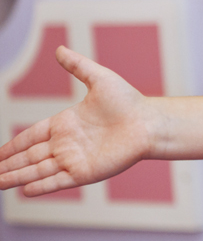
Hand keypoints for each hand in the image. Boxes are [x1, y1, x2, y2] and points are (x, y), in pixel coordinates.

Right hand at [0, 46, 155, 196]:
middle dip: (9, 164)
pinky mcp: (86, 171)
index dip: (14, 145)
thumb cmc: (129, 101)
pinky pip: (58, 181)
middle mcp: (67, 143)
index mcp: (66, 123)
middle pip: (30, 156)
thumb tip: (60, 49)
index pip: (32, 136)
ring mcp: (75, 158)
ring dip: (18, 177)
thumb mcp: (99, 79)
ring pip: (39, 170)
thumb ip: (77, 66)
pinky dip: (42, 186)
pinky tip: (25, 190)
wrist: (150, 122)